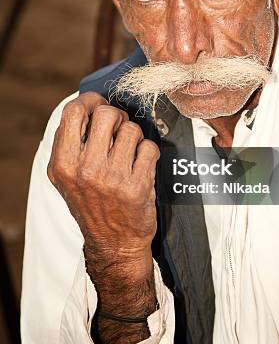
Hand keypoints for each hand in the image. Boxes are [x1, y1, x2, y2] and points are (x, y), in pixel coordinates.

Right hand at [47, 92, 159, 277]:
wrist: (114, 243)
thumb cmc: (92, 203)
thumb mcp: (67, 176)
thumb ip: (71, 142)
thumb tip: (86, 105)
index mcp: (63, 164)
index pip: (74, 112)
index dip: (90, 101)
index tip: (99, 104)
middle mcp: (85, 170)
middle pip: (107, 114)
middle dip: (117, 117)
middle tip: (119, 129)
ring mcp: (112, 178)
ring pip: (132, 129)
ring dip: (134, 136)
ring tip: (129, 152)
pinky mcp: (137, 186)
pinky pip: (149, 148)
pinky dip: (148, 153)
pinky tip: (141, 166)